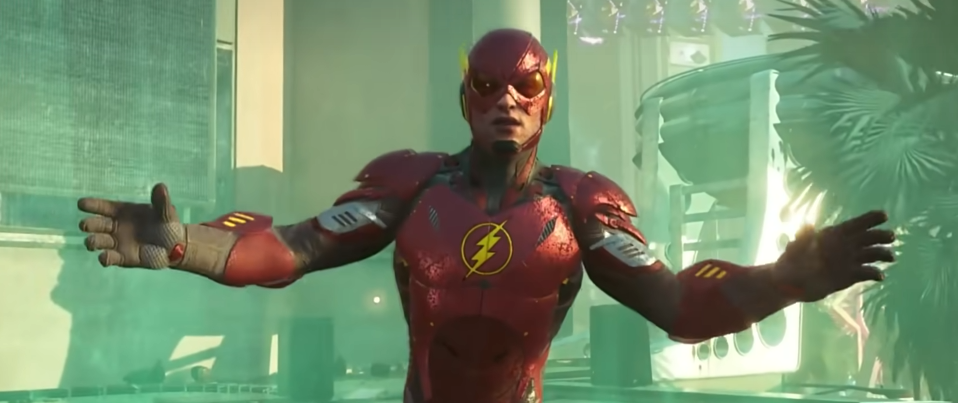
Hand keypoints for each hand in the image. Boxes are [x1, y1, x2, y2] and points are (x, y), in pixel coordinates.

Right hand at [77, 183, 184, 268]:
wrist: (176, 246)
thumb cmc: (167, 225)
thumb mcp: (166, 212)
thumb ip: (161, 201)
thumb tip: (161, 187)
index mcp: (122, 212)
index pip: (103, 207)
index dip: (92, 205)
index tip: (81, 204)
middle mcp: (115, 226)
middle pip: (95, 224)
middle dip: (88, 224)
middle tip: (86, 225)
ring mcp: (116, 243)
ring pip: (97, 241)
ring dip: (92, 242)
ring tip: (93, 242)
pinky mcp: (121, 258)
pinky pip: (109, 258)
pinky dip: (104, 258)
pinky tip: (105, 257)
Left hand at [774, 210, 895, 301]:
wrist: (789, 283)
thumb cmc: (790, 261)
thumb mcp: (795, 248)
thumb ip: (804, 237)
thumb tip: (808, 226)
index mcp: (834, 235)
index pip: (856, 224)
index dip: (870, 219)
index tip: (883, 216)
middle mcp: (844, 247)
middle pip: (868, 238)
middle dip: (880, 236)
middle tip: (891, 236)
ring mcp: (848, 262)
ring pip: (871, 254)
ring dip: (882, 254)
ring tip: (890, 257)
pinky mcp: (848, 277)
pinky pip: (865, 273)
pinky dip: (873, 273)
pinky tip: (879, 276)